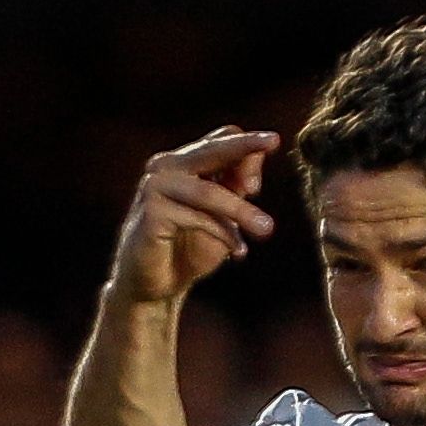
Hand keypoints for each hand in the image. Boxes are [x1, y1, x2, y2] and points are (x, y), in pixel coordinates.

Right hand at [108, 129, 279, 307]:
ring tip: (266, 229)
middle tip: (275, 140)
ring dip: (241, 211)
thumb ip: (238, 186)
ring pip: (209, 191)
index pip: (222, 139)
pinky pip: (197, 217)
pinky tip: (239, 251)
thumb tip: (258, 154)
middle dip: (247, 146)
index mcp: (185, 163)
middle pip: (214, 149)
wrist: (154, 286)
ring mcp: (155, 185)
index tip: (258, 186)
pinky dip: (223, 234)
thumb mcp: (225, 216)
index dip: (248, 151)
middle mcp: (167, 166)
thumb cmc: (189, 249)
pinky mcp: (151, 210)